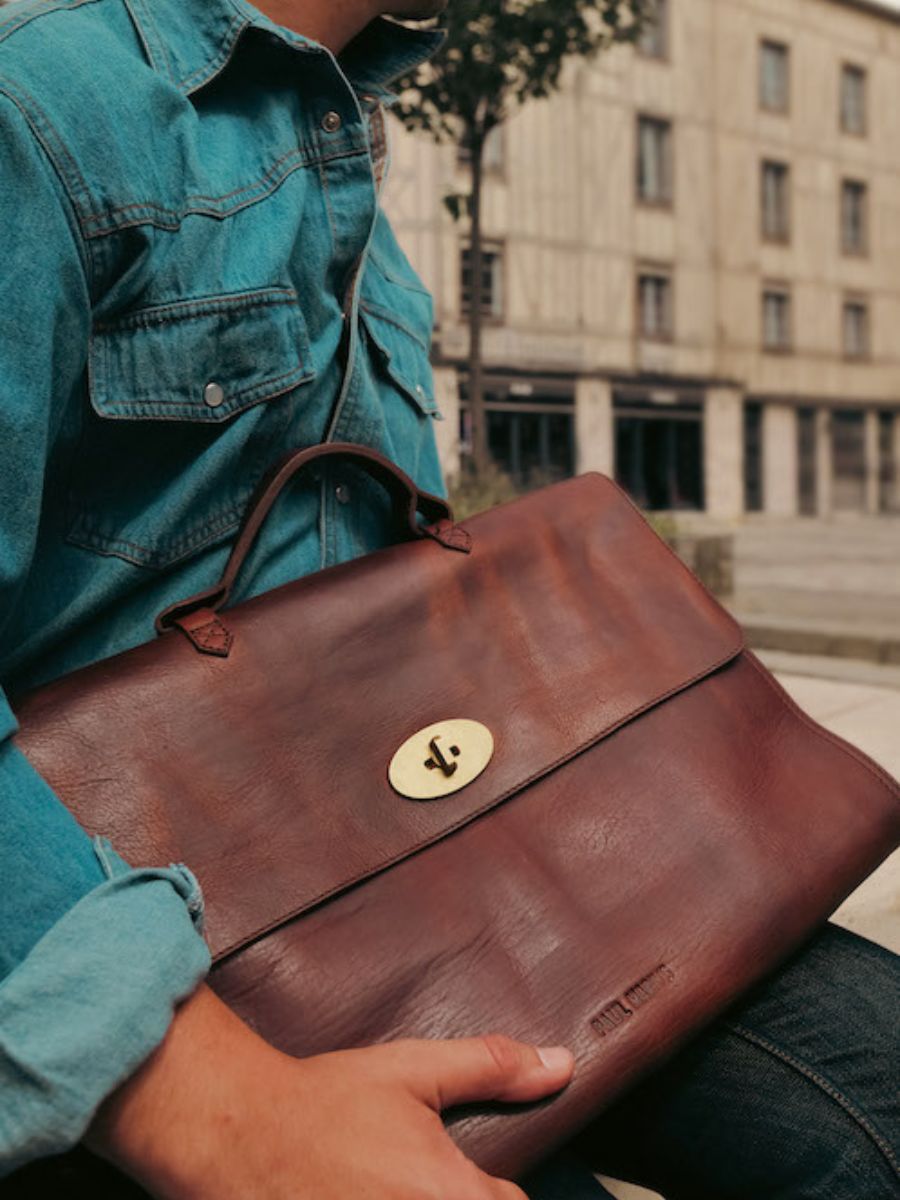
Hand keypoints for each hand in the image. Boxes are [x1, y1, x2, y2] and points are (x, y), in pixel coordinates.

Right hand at [87, 984, 574, 1198]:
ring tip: (383, 1181)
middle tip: (409, 1171)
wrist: (236, 1131)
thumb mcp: (414, 1070)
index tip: (468, 1176)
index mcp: (451, 1196)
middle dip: (460, 1197)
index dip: (497, 1192)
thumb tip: (560, 1064)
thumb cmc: (324, 1102)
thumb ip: (493, 1068)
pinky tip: (362, 1191)